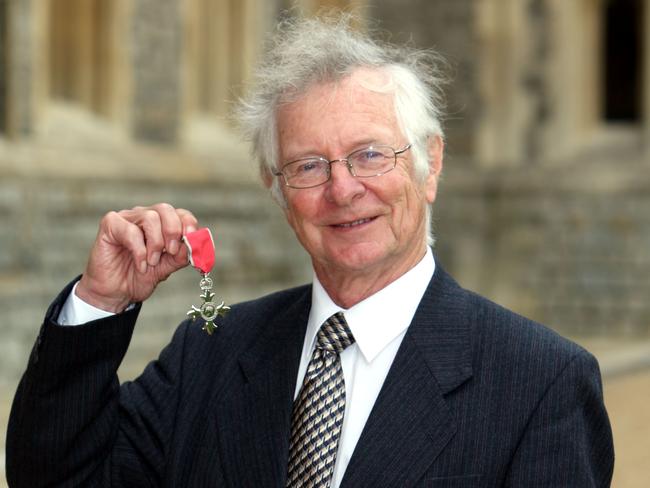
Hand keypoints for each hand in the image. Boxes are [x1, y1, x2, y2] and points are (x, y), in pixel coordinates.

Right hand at [76, 204, 198, 311]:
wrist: (115, 293)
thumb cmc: (139, 277)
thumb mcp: (166, 268)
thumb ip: (181, 255)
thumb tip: (195, 244)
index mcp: (161, 224)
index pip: (180, 213)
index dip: (188, 223)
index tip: (191, 240)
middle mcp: (144, 216)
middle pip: (165, 209)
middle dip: (173, 231)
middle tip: (171, 252)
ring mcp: (126, 218)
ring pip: (149, 217)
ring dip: (155, 243)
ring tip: (152, 262)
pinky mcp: (110, 225)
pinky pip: (130, 230)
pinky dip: (140, 251)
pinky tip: (140, 265)